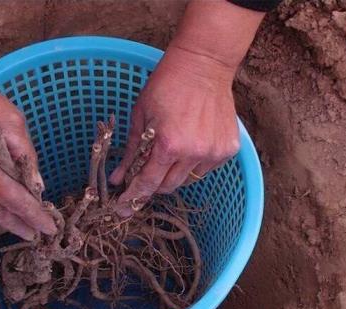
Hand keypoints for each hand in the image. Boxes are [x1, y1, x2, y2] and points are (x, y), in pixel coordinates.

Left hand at [109, 46, 239, 211]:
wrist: (204, 64)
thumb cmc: (167, 84)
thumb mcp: (141, 115)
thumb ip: (130, 151)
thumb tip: (117, 179)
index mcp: (169, 145)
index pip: (148, 183)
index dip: (134, 196)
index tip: (124, 207)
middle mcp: (194, 153)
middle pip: (168, 186)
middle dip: (153, 183)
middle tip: (146, 171)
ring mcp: (214, 152)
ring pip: (187, 179)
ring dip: (175, 172)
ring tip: (172, 147)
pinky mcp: (229, 149)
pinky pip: (206, 168)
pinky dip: (195, 162)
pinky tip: (192, 141)